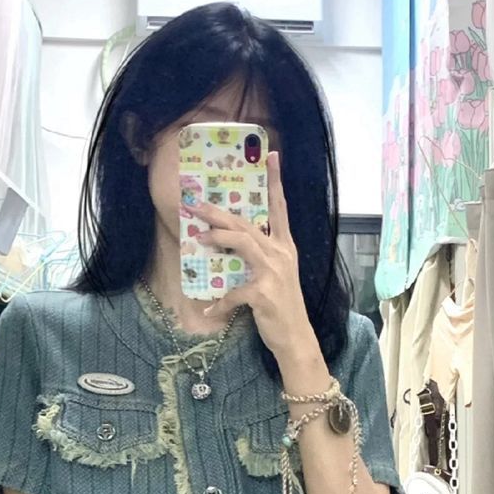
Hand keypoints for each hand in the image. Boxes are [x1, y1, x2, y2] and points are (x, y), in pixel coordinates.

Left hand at [184, 152, 320, 362]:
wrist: (295, 338)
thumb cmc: (281, 306)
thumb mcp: (274, 276)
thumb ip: (257, 258)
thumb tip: (229, 244)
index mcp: (284, 247)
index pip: (280, 209)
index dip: (275, 182)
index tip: (272, 156)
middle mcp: (281, 255)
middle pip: (248, 225)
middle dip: (221, 213)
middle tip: (197, 205)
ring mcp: (274, 273)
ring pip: (243, 243)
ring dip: (219, 237)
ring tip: (199, 236)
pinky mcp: (263, 294)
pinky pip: (234, 292)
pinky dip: (220, 301)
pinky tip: (209, 309)